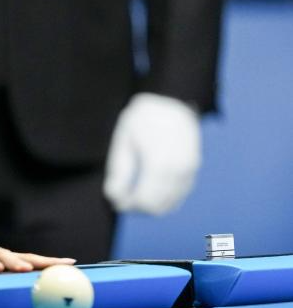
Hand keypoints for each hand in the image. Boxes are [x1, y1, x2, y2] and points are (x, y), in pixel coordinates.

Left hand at [103, 92, 200, 214]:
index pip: (144, 201)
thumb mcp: (123, 141)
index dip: (127, 206)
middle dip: (138, 208)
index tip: (115, 202)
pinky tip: (149, 190)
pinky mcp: (193, 168)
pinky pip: (179, 193)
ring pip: (171, 203)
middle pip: (158, 206)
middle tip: (121, 200)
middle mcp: (179, 170)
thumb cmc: (143, 118)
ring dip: (151, 205)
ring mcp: (189, 170)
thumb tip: (114, 198)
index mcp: (159, 163)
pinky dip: (164, 198)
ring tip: (132, 194)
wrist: (172, 99)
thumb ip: (119, 172)